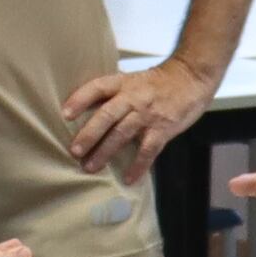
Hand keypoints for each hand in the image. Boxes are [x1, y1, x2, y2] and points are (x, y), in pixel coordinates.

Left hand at [64, 55, 211, 178]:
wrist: (190, 77)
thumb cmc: (157, 82)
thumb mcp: (132, 80)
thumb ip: (113, 94)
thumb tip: (85, 112)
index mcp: (122, 83)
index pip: (97, 88)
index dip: (80, 99)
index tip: (64, 114)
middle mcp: (133, 97)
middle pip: (107, 115)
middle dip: (89, 134)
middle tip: (74, 151)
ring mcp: (148, 114)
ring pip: (123, 134)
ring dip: (105, 152)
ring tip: (90, 167)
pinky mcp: (163, 129)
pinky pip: (148, 150)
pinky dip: (138, 165)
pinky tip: (129, 179)